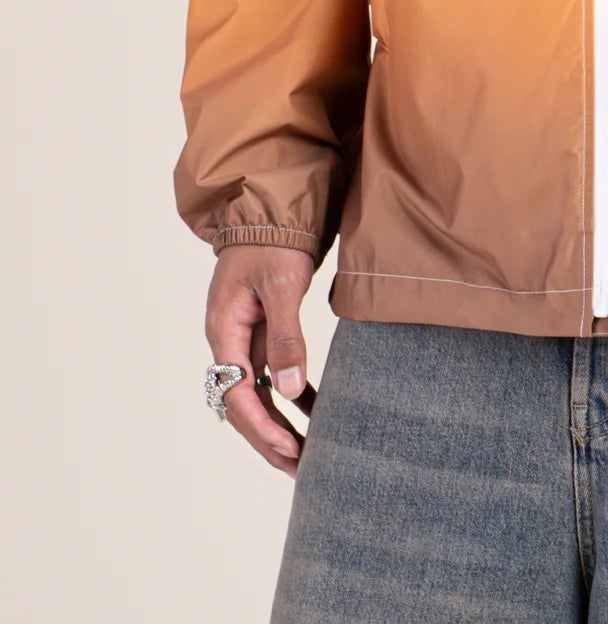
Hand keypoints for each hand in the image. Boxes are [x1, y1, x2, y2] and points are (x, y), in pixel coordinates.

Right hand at [206, 245, 316, 473]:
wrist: (272, 205)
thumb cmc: (272, 240)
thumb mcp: (282, 286)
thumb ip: (286, 337)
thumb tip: (288, 391)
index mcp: (224, 330)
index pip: (238, 394)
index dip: (263, 427)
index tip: (290, 450)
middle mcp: (229, 339)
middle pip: (244, 403)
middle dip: (270, 438)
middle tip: (300, 468)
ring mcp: (244, 336)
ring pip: (259, 393)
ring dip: (281, 422)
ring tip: (308, 453)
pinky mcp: (262, 329)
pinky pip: (273, 372)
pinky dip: (293, 392)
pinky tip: (317, 409)